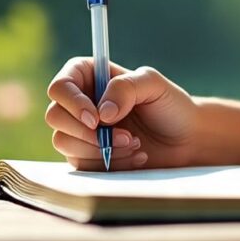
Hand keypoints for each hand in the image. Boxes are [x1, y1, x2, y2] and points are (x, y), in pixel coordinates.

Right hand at [45, 58, 198, 170]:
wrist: (185, 141)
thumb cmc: (170, 105)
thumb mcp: (153, 85)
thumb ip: (126, 87)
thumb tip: (101, 112)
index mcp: (91, 75)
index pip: (61, 85)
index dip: (72, 102)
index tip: (96, 118)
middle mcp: (81, 102)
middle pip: (54, 115)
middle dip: (87, 131)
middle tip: (125, 135)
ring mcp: (81, 131)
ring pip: (64, 142)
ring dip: (101, 148)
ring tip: (135, 143)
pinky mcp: (87, 157)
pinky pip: (82, 164)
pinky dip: (109, 163)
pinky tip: (135, 157)